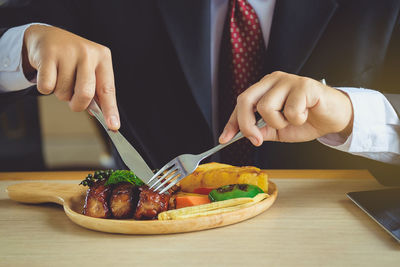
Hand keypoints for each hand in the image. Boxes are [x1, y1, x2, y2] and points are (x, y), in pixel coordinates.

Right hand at [22, 25, 119, 129]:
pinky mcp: (48, 54)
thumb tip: (102, 115)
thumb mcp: (90, 71)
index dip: (111, 110)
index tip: (114, 126)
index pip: (108, 90)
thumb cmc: (74, 60)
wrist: (48, 37)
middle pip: (85, 94)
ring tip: (61, 77)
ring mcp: (68, 52)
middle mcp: (88, 53)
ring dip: (61, 93)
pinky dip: (46, 87)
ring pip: (63, 93)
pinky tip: (49, 74)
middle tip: (73, 101)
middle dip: (78, 104)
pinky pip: (46, 88)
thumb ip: (96, 92)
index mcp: (103, 58)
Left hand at [219, 71, 353, 145]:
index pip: (241, 104)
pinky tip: (306, 114)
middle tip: (257, 139)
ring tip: (293, 120)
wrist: (334, 117)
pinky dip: (297, 120)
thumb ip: (261, 130)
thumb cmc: (306, 119)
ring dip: (279, 123)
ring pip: (266, 107)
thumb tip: (243, 136)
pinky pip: (290, 110)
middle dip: (246, 124)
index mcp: (265, 89)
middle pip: (245, 99)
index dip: (232, 122)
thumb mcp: (278, 130)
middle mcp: (273, 81)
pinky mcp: (304, 85)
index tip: (224, 139)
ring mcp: (288, 80)